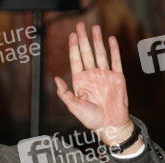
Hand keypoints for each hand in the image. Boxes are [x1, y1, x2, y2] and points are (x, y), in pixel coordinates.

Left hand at [55, 22, 139, 149]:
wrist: (109, 125)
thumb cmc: (91, 119)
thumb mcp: (74, 107)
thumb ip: (64, 93)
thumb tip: (56, 79)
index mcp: (80, 82)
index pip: (76, 60)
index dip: (73, 48)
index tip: (71, 36)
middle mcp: (92, 76)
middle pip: (87, 53)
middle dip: (83, 40)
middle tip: (80, 25)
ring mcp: (104, 76)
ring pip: (100, 54)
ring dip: (97, 41)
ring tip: (94, 28)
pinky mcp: (117, 78)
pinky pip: (115, 60)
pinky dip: (113, 50)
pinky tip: (110, 39)